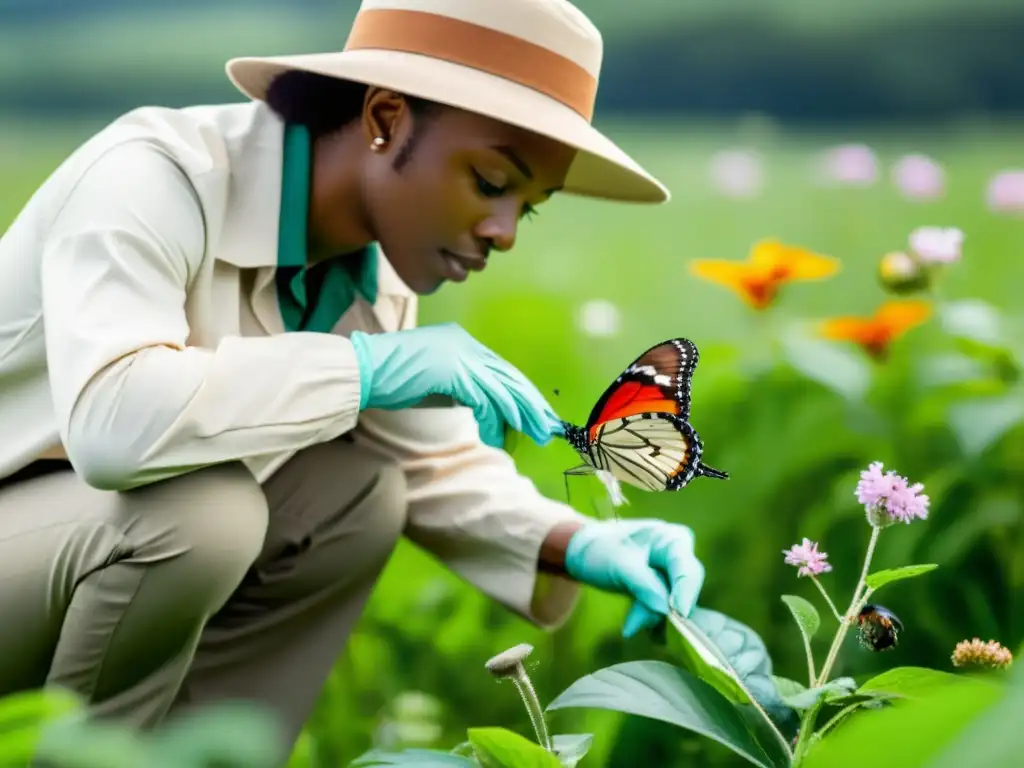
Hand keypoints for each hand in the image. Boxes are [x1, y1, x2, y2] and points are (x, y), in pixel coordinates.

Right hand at [349, 323, 561, 448]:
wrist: (361, 368)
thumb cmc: (387, 375)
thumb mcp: (428, 375)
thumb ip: (455, 384)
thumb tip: (478, 405)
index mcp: (459, 341)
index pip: (498, 368)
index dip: (519, 392)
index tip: (534, 411)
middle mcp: (464, 344)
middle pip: (507, 376)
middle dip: (530, 403)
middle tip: (548, 425)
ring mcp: (459, 356)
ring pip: (502, 387)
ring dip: (522, 413)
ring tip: (538, 432)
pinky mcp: (452, 372)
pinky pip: (484, 397)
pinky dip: (495, 417)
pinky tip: (501, 433)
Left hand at [564, 519, 704, 638]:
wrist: (582, 552)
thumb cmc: (600, 548)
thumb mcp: (619, 564)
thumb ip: (644, 585)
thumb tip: (666, 610)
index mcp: (673, 540)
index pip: (688, 569)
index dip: (686, 593)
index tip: (679, 615)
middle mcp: (678, 556)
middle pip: (682, 589)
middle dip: (660, 609)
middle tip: (635, 624)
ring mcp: (670, 573)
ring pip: (670, 603)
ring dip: (650, 616)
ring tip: (629, 625)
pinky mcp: (661, 589)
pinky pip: (661, 608)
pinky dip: (648, 617)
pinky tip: (633, 625)